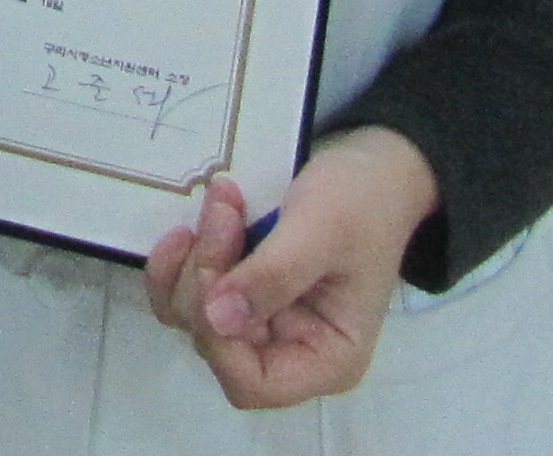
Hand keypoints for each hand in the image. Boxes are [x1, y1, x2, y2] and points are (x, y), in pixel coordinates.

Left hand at [138, 127, 438, 410]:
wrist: (371, 168)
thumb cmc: (361, 201)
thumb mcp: (323, 230)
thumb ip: (274, 276)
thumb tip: (217, 319)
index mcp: (326, 359)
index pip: (253, 383)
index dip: (218, 337)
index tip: (217, 270)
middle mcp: (289, 352)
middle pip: (215, 343)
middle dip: (206, 275)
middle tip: (223, 210)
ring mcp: (261, 322)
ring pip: (192, 316)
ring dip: (191, 261)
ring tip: (221, 203)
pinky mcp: (240, 292)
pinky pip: (189, 291)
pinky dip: (181, 259)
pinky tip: (195, 222)